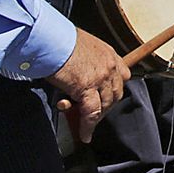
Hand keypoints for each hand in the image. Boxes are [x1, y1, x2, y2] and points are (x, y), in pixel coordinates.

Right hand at [46, 27, 129, 143]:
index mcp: (108, 53)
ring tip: (87, 126)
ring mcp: (100, 77)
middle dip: (106, 107)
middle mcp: (109, 65)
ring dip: (96, 118)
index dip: (116, 88)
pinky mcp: (87, 88)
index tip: (109, 98)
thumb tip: (76, 76)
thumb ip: (85, 61)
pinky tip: (84, 135)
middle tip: (96, 117)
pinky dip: (87, 126)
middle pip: (115, 93)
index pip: (123, 74)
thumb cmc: (58, 39)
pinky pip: (90, 113)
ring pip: (104, 105)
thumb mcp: (79, 46)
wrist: (49, 37)